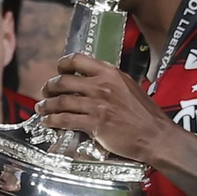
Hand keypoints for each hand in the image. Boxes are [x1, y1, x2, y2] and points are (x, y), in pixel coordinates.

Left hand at [38, 53, 178, 163]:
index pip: (77, 60)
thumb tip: (93, 81)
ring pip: (61, 101)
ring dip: (46, 105)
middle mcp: (101, 85)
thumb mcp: (129, 87)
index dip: (62, 65)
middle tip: (45, 92)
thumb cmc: (146, 114)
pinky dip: (52, 120)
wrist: (156, 136)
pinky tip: (48, 122)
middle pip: (63, 81)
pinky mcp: (94, 124)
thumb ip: (110, 82)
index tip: (58, 71)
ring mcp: (97, 105)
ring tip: (41, 108)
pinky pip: (65, 119)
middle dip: (49, 86)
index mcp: (110, 73)